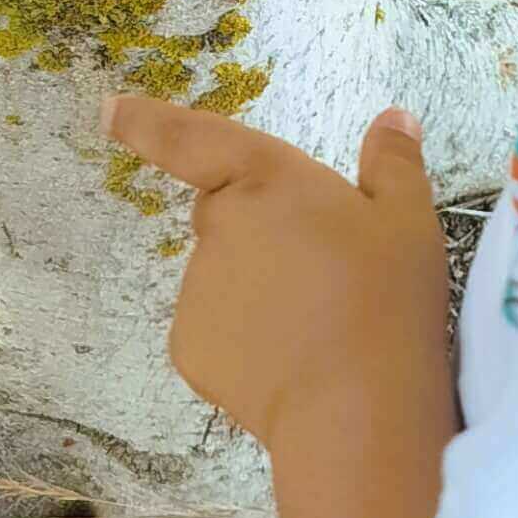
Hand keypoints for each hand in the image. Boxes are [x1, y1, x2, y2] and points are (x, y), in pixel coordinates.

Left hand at [107, 88, 455, 455]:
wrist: (354, 408)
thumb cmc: (385, 300)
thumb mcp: (408, 221)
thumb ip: (393, 163)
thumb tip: (392, 120)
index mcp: (265, 179)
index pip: (191, 138)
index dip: (146, 120)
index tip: (108, 109)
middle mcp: (218, 226)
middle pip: (226, 213)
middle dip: (262, 231)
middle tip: (324, 268)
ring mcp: (196, 289)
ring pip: (224, 275)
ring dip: (258, 287)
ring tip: (317, 322)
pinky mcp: (188, 347)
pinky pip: (215, 328)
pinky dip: (244, 338)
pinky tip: (290, 359)